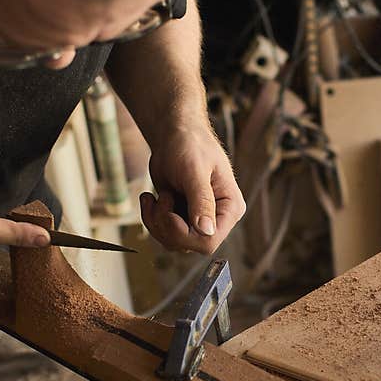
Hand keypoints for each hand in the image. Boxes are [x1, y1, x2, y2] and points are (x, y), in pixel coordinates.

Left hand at [140, 126, 244, 254]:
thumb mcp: (194, 171)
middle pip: (189, 245)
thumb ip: (201, 201)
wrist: (174, 135)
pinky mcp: (182, 219)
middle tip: (161, 198)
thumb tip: (207, 231)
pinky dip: (151, 219)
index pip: (210, 241)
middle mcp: (217, 219)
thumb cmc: (189, 145)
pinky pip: (163, 234)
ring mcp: (199, 221)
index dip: (185, 234)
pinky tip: (151, 199)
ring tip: (154, 197)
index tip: (169, 214)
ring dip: (156, 222)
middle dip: (166, 226)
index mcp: (230, 208)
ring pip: (173, 242)